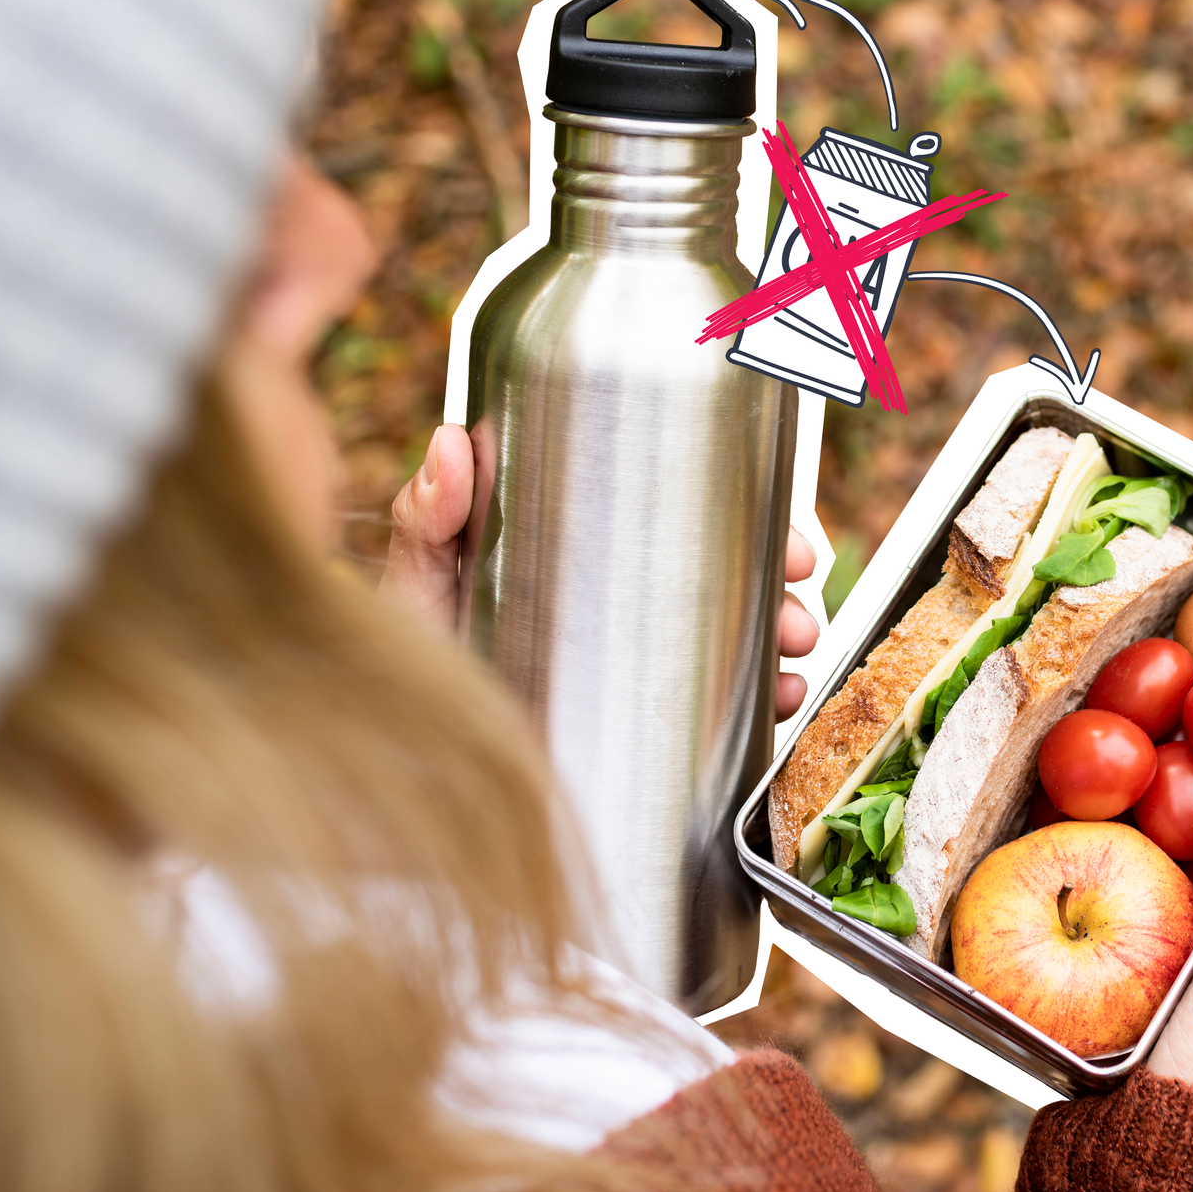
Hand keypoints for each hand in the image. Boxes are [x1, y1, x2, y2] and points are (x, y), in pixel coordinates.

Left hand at [380, 424, 823, 718]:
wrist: (396, 750)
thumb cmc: (409, 654)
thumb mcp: (417, 581)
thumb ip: (427, 519)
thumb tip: (454, 441)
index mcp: (581, 546)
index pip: (678, 508)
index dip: (743, 509)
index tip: (781, 521)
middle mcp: (617, 600)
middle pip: (725, 572)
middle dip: (780, 583)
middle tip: (796, 601)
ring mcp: (630, 659)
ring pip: (733, 636)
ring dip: (782, 637)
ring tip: (793, 655)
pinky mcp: (634, 721)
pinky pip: (717, 707)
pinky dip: (762, 702)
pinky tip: (778, 704)